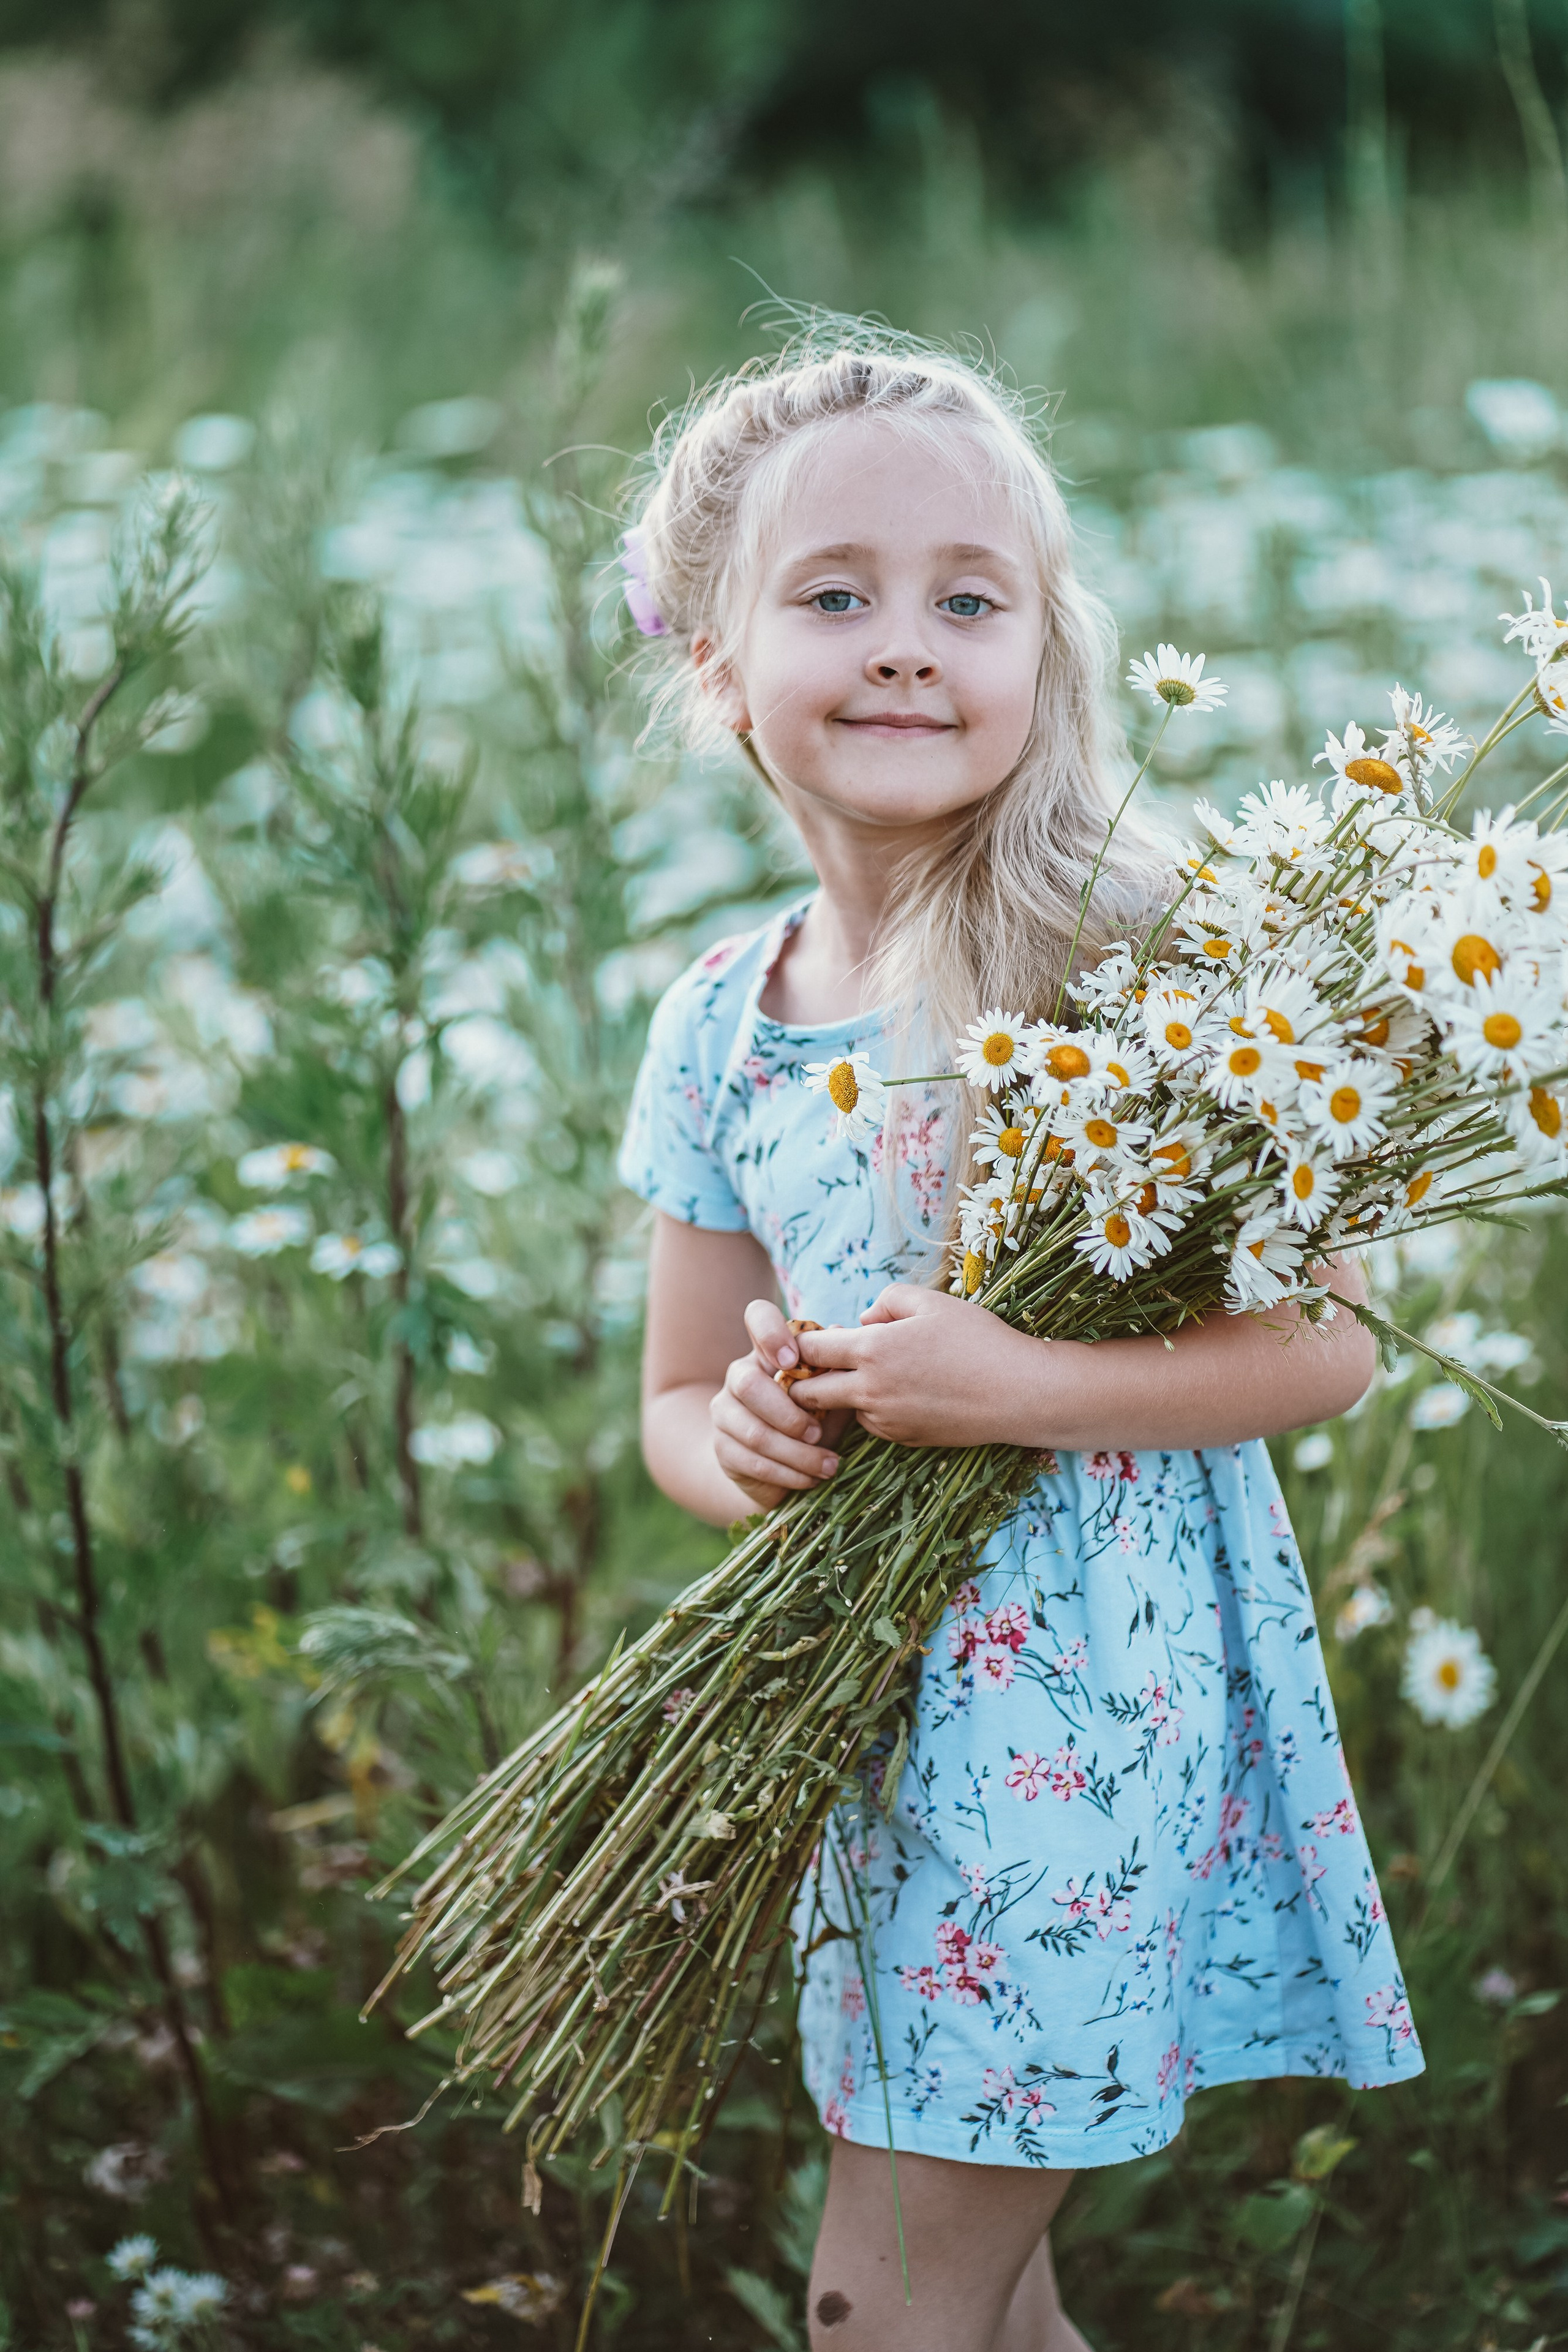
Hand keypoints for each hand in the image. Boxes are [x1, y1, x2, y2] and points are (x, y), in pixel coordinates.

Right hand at [709, 1299, 846, 1512]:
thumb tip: (842, 1331)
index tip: (791, 1359)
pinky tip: (811, 1479)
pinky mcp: (723, 1449)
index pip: (757, 1317)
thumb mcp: (829, 1399)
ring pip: (755, 1432)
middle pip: (748, 1384)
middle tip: (819, 1434)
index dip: (769, 1331)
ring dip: (797, 1453)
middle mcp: (739, 1376)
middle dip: (789, 1414)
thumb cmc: (812, 1425)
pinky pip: (753, 1461)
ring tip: (830, 1466)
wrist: (775, 1471)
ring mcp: (725, 1413)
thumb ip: (833, 1374)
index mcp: (768, 1352)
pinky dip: (788, 1473)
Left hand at [789, 1283, 1046, 1447]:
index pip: (808, 1350)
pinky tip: (901, 1392)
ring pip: (840, 1410)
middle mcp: (870, 1389)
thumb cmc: (978, 1339)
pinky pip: (870, 1424)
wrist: (1018, 1392)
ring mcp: (885, 1419)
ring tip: (873, 1373)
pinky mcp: (902, 1438)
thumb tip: (862, 1321)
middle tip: (820, 1364)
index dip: (799, 1343)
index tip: (806, 1339)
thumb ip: (886, 1301)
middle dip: (803, 1379)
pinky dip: (872, 1410)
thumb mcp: (932, 1301)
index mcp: (872, 1349)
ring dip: (842, 1395)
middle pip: (807, 1393)